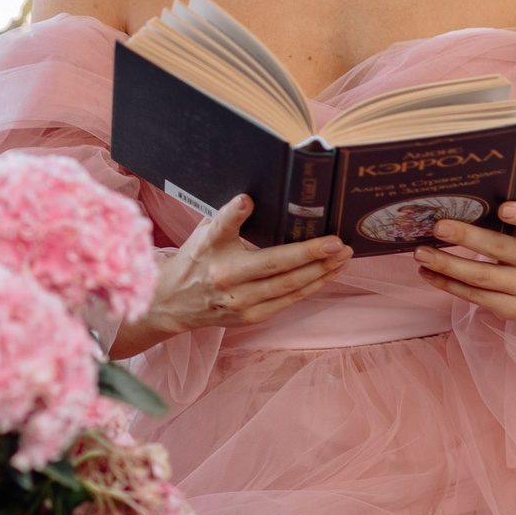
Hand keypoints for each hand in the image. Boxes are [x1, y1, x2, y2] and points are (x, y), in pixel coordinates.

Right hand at [110, 195, 350, 357]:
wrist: (172, 303)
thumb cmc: (195, 260)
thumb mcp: (205, 232)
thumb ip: (228, 217)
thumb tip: (252, 197)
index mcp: (210, 250)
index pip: (223, 227)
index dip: (235, 213)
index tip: (247, 200)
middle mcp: (226, 278)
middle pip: (275, 266)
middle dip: (312, 253)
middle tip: (339, 242)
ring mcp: (240, 301)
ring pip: (290, 286)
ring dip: (321, 271)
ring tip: (343, 258)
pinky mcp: (250, 317)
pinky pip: (289, 300)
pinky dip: (312, 287)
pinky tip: (328, 274)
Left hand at [413, 201, 515, 354]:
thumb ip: (499, 218)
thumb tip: (450, 203)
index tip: (503, 209)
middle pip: (500, 249)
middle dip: (467, 237)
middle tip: (437, 228)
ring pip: (482, 277)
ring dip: (447, 265)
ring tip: (421, 254)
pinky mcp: (514, 309)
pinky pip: (475, 297)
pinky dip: (448, 284)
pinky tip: (428, 273)